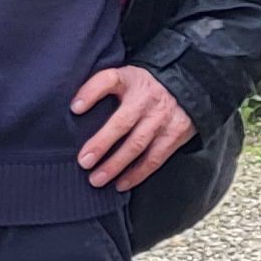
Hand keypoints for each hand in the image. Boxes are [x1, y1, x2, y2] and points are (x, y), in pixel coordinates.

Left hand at [71, 66, 192, 188]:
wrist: (186, 88)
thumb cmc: (144, 86)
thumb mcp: (126, 76)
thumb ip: (104, 86)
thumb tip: (74, 108)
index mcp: (131, 79)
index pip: (109, 80)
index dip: (91, 93)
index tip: (75, 108)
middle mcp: (146, 99)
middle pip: (122, 122)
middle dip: (101, 143)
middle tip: (83, 162)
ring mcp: (161, 119)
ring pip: (136, 145)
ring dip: (115, 165)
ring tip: (96, 179)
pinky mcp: (174, 136)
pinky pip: (154, 158)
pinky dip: (137, 174)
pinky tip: (121, 184)